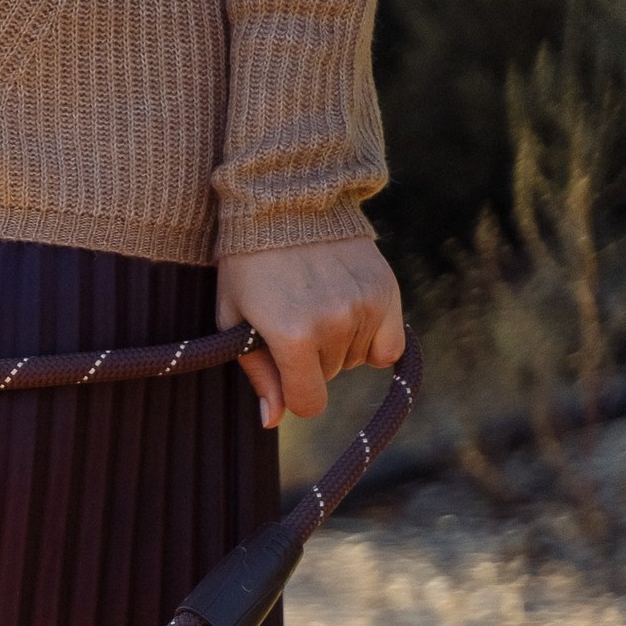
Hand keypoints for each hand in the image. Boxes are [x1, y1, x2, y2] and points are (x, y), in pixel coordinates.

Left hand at [216, 237, 405, 428]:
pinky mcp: (387, 289)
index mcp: (293, 337)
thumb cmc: (248, 268)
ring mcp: (365, 306)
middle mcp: (335, 324)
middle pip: (330, 377)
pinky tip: (352, 317)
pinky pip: (391, 346)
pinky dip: (374, 339)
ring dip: (340, 346)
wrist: (286, 206)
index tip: (286, 376)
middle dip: (311, 361)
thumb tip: (273, 420)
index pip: (308, 403)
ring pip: (358, 360)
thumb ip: (259, 374)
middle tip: (293, 319)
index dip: (295, 397)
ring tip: (318, 306)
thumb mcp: (235, 322)